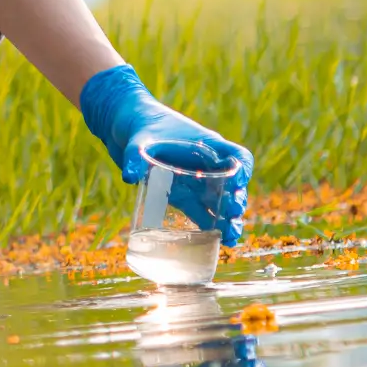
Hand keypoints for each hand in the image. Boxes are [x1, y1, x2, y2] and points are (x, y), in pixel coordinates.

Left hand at [76, 65, 252, 244]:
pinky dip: (208, 227)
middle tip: (233, 216)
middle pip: (231, 185)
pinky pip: (200, 212)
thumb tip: (129, 176)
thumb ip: (134, 155)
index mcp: (205, 145)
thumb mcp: (137, 139)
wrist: (124, 125)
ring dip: (227, 220)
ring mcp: (193, 180)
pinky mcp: (180, 193)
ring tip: (229, 239)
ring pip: (218, 203)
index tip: (238, 183)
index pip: (236, 156)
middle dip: (236, 202)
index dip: (243, 170)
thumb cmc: (138, 123)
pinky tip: (213, 244)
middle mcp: (204, 165)